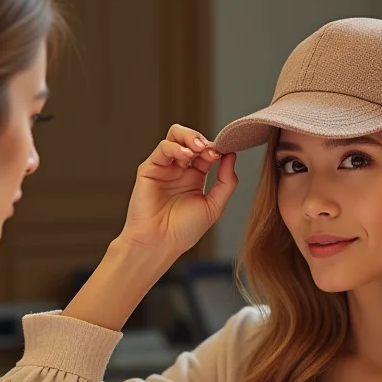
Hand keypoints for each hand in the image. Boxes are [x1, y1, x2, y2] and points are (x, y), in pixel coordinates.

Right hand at [119, 125, 239, 257]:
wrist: (160, 244)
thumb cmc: (184, 231)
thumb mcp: (214, 206)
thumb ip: (226, 181)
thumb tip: (232, 156)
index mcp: (195, 177)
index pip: (207, 152)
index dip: (217, 148)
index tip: (225, 153)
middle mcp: (179, 170)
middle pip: (190, 139)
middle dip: (202, 139)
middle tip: (211, 150)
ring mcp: (164, 168)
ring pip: (175, 137)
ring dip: (190, 138)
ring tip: (200, 149)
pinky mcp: (149, 168)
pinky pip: (163, 148)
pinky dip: (176, 147)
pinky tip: (186, 157)